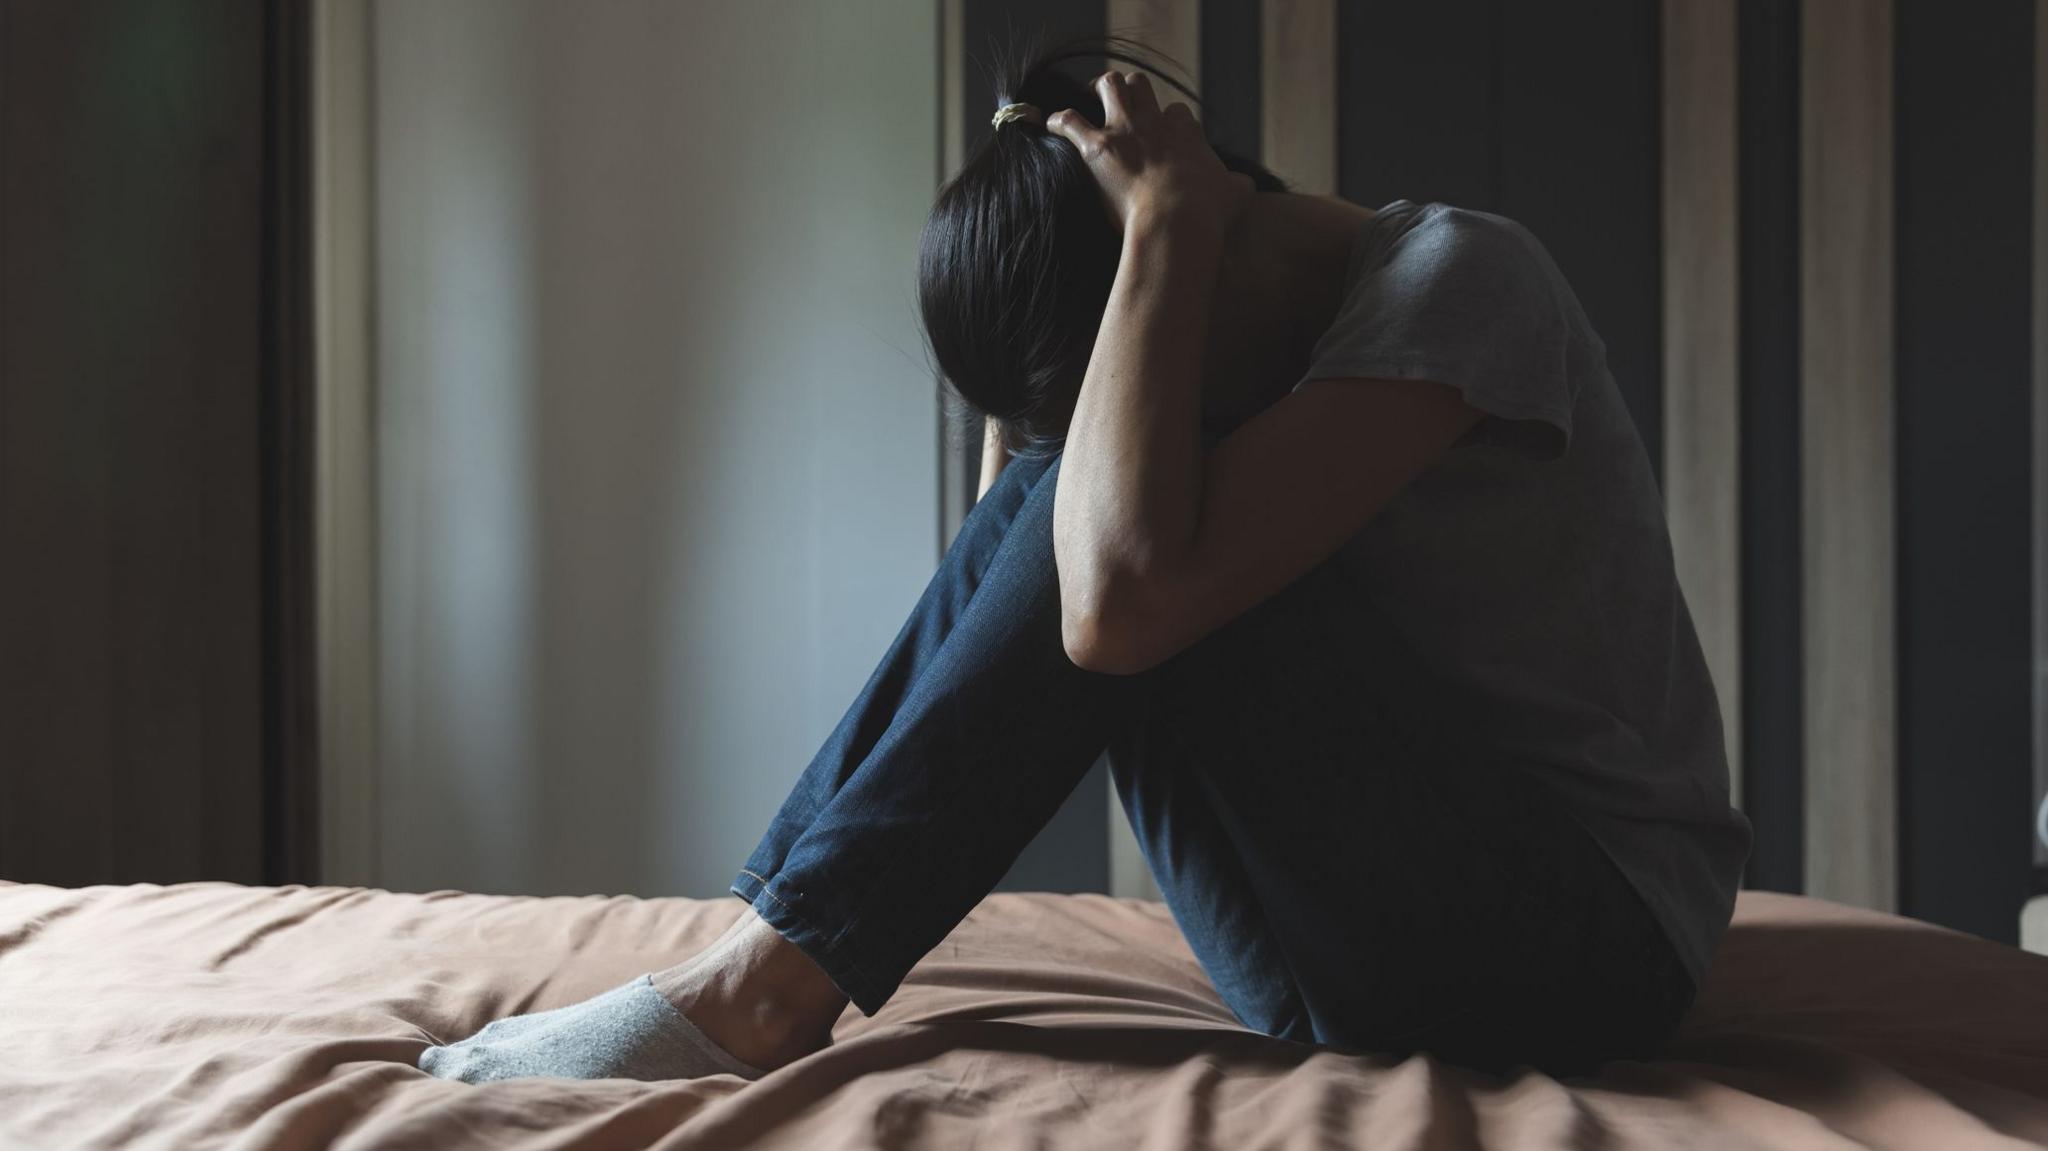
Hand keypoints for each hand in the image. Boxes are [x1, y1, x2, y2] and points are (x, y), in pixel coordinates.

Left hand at [1047, 71, 1252, 236]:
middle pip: (1141, 86)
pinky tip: (1051, 126)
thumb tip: (1241, 186)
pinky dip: (1058, 121)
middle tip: (1120, 105)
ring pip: (1109, 85)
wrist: (1178, 222)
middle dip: (1131, 93)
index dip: (1168, 124)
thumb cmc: (1208, 213)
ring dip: (1098, 90)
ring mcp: (1124, 131)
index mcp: (1186, 130)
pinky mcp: (1097, 147)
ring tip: (1088, 99)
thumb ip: (1238, 184)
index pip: (1177, 113)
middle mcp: (1154, 122)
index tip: (1163, 140)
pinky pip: (1069, 121)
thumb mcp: (1237, 194)